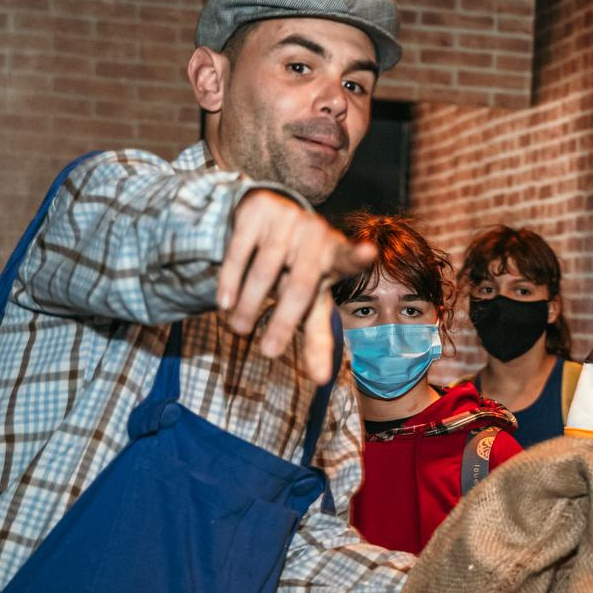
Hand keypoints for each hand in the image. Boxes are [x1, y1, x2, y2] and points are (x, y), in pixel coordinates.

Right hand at [218, 190, 376, 382]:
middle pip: (301, 284)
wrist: (272, 213)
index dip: (357, 258)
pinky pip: (240, 250)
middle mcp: (316, 235)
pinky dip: (231, 279)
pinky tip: (224, 302)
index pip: (348, 260)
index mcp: (336, 256)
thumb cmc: (298, 268)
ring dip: (250, 304)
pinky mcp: (259, 210)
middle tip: (268, 353)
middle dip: (284, 321)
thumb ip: (318, 336)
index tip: (369, 253)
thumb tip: (321, 381)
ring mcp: (288, 220)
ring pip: (267, 269)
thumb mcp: (312, 299)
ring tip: (238, 329)